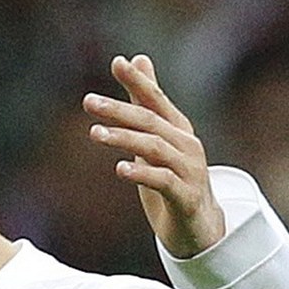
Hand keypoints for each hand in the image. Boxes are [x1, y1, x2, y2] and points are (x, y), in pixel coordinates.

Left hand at [87, 54, 224, 258]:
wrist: (199, 229)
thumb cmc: (175, 181)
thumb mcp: (156, 140)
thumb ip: (146, 103)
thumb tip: (138, 59)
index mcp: (178, 130)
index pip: (156, 100)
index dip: (138, 81)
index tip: (117, 62)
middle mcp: (187, 145)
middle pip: (151, 122)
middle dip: (119, 110)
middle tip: (89, 102)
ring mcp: (190, 172)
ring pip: (155, 149)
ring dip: (124, 139)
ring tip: (95, 134)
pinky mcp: (186, 198)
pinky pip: (164, 181)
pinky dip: (142, 173)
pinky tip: (120, 169)